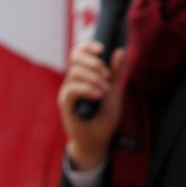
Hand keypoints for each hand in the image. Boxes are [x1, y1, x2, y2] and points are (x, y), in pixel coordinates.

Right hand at [58, 40, 124, 171]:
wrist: (98, 140)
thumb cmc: (104, 118)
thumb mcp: (114, 92)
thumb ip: (115, 73)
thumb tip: (119, 51)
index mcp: (84, 74)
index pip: (80, 52)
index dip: (88, 46)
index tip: (102, 49)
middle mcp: (73, 80)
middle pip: (75, 57)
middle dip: (94, 62)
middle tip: (107, 76)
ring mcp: (68, 91)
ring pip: (75, 72)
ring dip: (94, 78)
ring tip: (105, 91)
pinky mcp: (65, 104)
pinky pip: (72, 89)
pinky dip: (86, 89)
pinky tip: (98, 95)